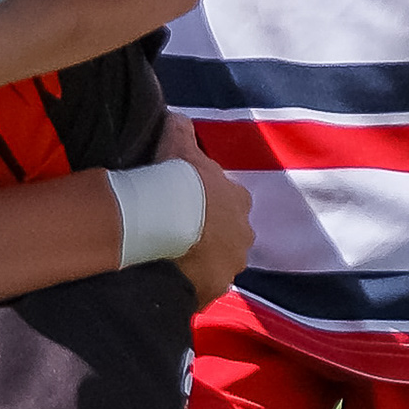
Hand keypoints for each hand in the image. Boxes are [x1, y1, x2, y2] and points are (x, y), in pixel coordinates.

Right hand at [161, 113, 253, 303]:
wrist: (165, 226)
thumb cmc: (177, 183)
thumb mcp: (177, 146)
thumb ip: (181, 130)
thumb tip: (178, 117)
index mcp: (239, 200)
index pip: (230, 200)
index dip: (208, 200)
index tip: (186, 201)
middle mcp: (243, 235)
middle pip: (227, 235)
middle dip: (209, 235)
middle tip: (177, 232)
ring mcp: (230, 266)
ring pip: (216, 264)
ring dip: (199, 261)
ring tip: (169, 257)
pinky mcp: (212, 291)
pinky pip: (199, 287)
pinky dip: (187, 282)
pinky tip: (166, 275)